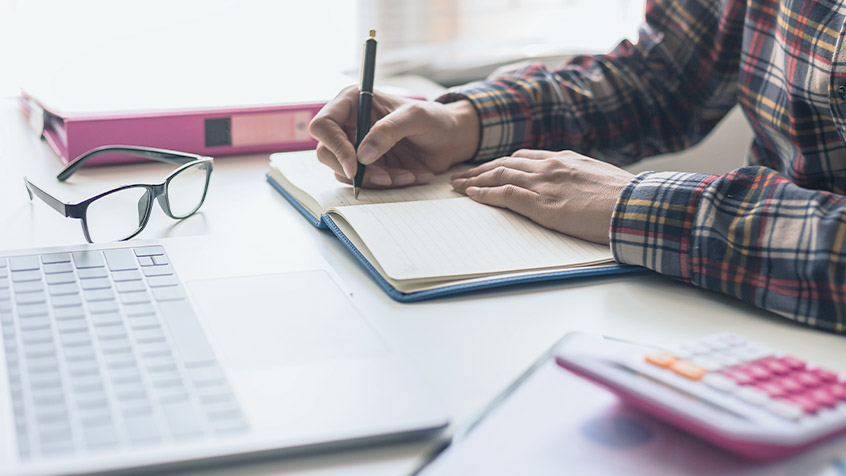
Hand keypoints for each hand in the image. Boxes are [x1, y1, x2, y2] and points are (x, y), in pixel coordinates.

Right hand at [308, 87, 479, 187]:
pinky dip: (386, 184)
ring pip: (345, 172)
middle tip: (384, 177)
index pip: (323, 125)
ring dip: (375, 180)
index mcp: (353, 102)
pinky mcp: (368, 166)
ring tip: (406, 175)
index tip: (355, 165)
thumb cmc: (434, 119)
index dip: (334, 146)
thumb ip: (389, 131)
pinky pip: (364, 182)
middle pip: (326, 153)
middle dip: (354, 170)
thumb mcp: (416, 117)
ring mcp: (356, 147)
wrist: (450, 139)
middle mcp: (349, 124)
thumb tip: (362, 156)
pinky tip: (410, 176)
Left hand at [451, 149, 634, 244]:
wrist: (635, 205)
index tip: (490, 167)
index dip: (503, 163)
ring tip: (456, 184)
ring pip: (499, 175)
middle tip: (462, 174)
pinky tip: (471, 195)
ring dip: (474, 179)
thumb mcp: (601, 179)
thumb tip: (580, 186)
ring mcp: (544, 184)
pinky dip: (484, 193)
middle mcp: (550, 166)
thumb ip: (583, 178)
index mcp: (565, 159)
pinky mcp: (541, 204)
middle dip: (481, 168)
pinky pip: (504, 194)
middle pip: (505, 163)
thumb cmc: (625, 198)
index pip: (525, 157)